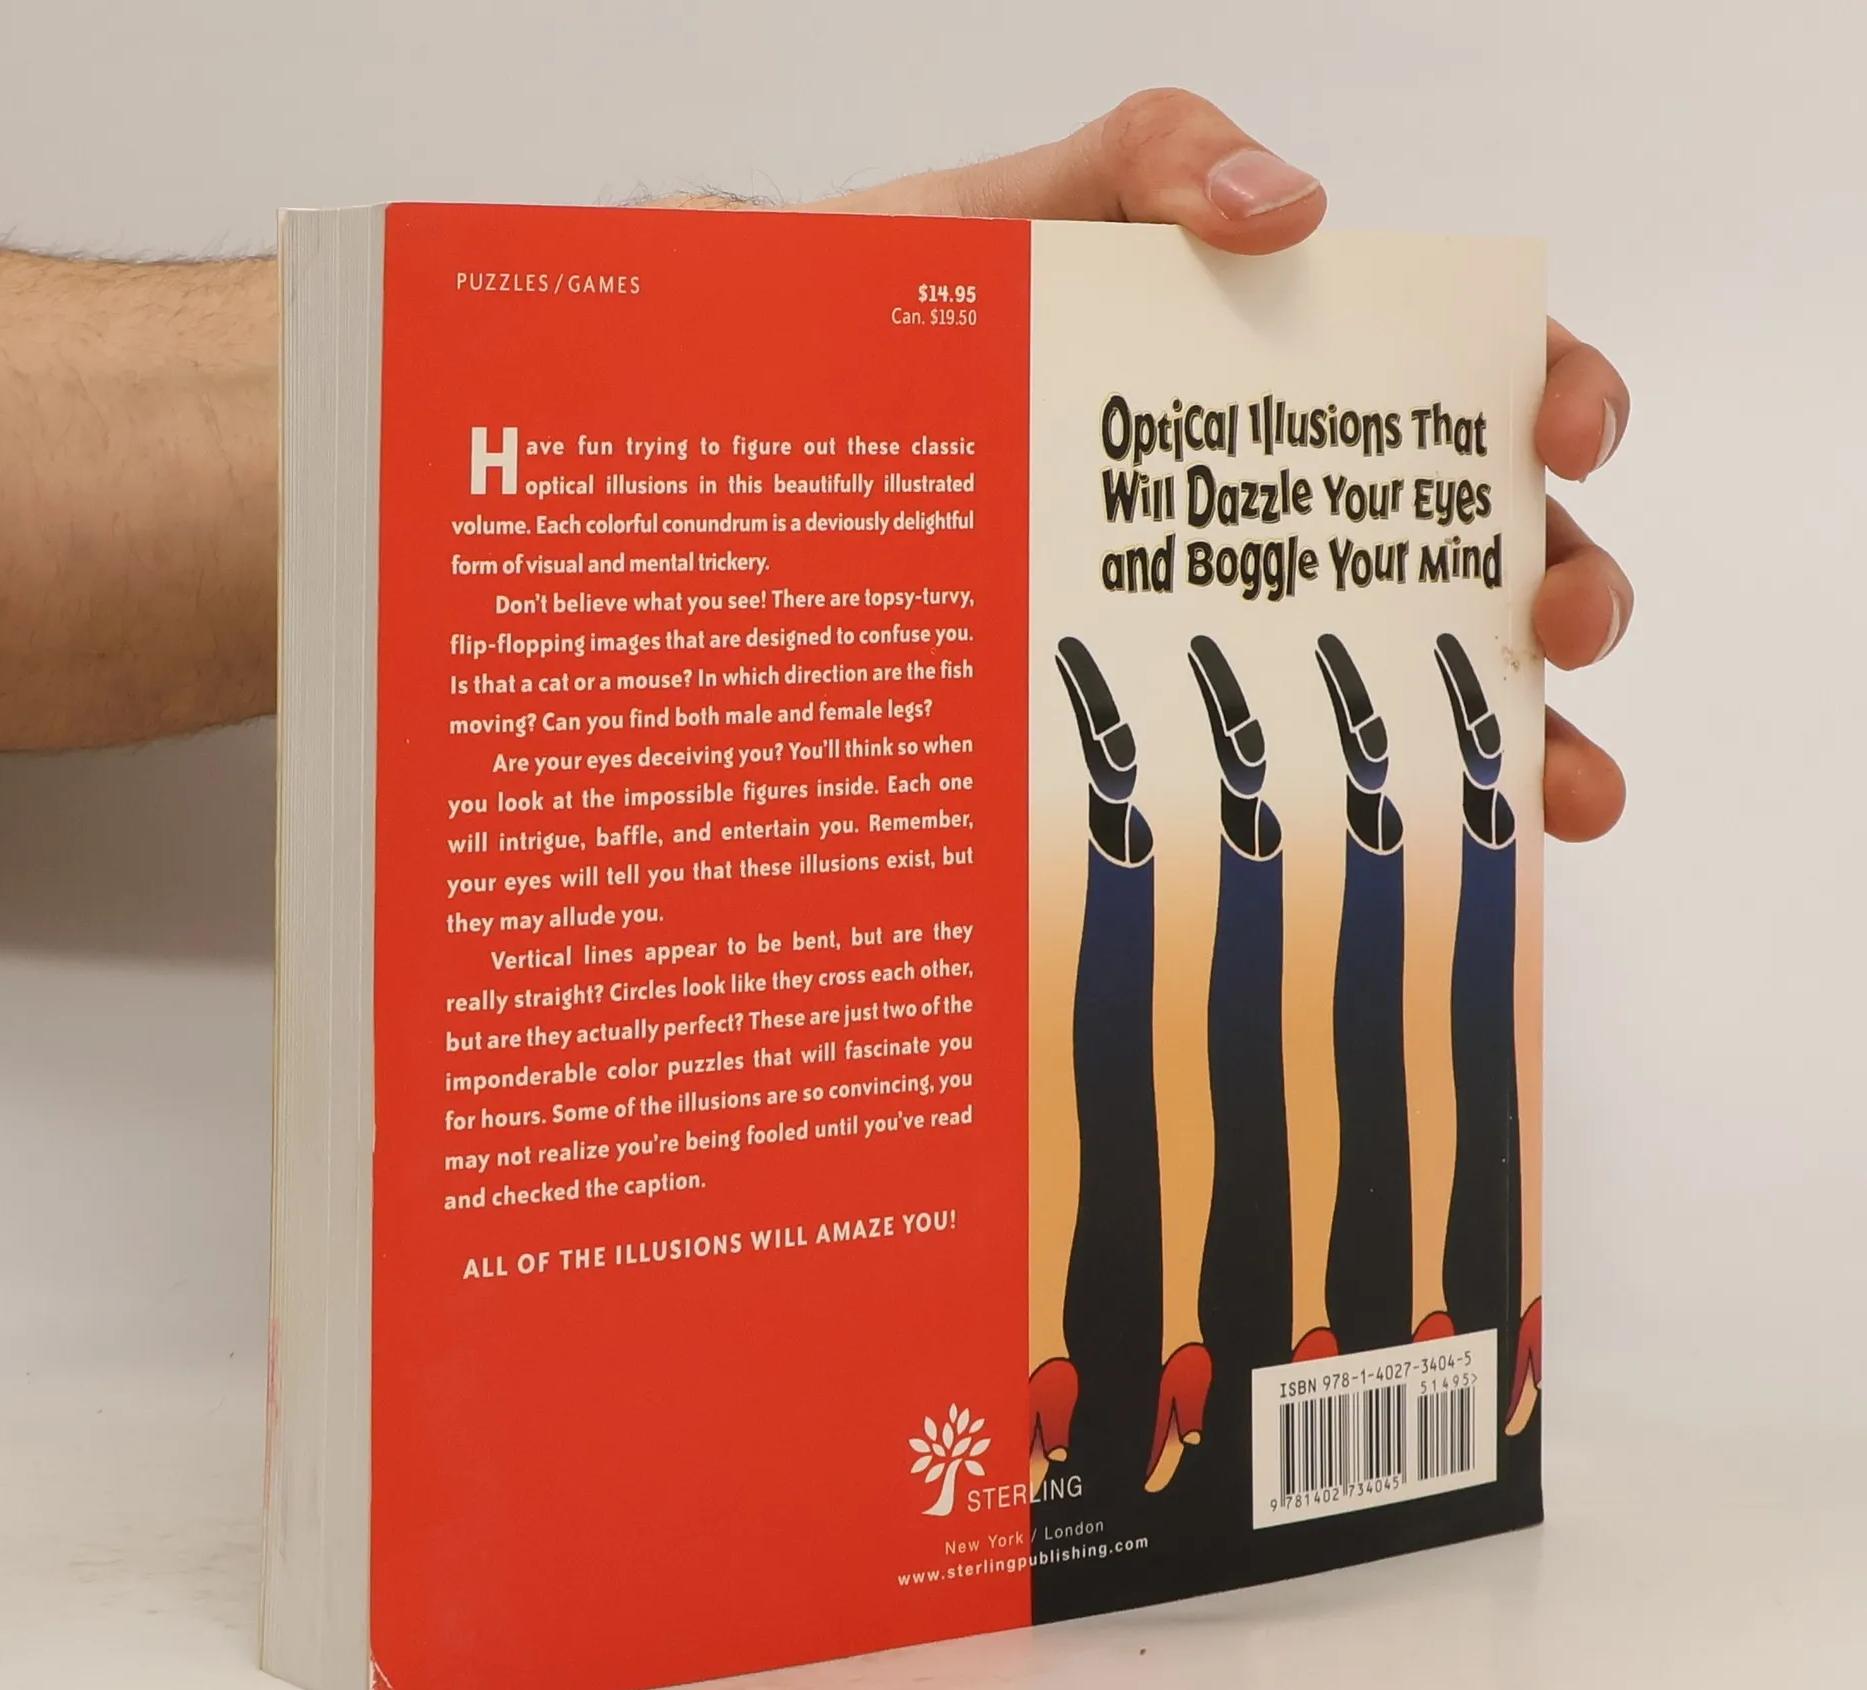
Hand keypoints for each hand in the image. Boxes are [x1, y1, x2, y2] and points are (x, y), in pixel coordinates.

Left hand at [811, 90, 1631, 843]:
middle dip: (1569, 587)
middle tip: (1562, 623)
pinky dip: (1377, 823)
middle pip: (1488, 554)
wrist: (782, 444)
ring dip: (1524, 743)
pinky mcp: (1170, 720)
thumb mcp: (1029, 213)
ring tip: (1559, 794)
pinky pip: (1289, 782)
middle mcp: (1290, 519)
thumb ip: (1157, 161)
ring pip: (1423, 690)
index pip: (1472, 385)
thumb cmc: (913, 330)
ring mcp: (1238, 628)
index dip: (1560, 398)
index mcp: (1292, 384)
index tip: (1563, 438)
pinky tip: (1425, 865)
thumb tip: (1296, 210)